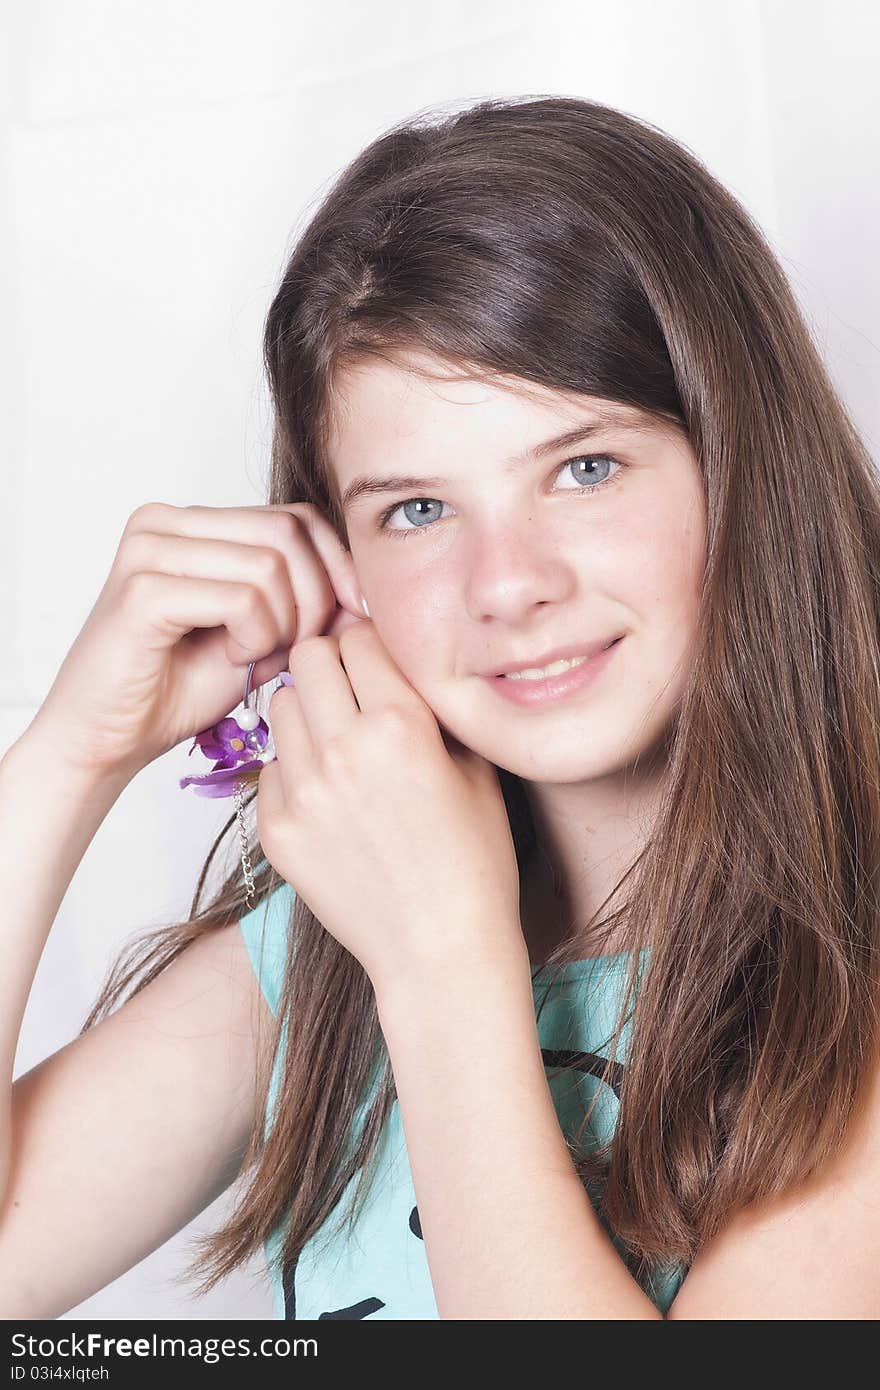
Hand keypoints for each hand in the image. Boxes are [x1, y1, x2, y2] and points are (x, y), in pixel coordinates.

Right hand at [25, 500, 365, 780]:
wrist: (108, 740)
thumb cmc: (178, 690)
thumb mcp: (265, 638)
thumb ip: (310, 606)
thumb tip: (371, 593)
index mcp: (193, 522)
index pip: (295, 516)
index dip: (337, 565)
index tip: (352, 616)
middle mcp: (165, 521)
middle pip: (287, 532)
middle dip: (316, 598)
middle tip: (298, 647)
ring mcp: (149, 549)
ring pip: (269, 565)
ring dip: (283, 625)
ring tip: (254, 656)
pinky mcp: (142, 589)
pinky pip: (241, 598)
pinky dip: (254, 638)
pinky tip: (233, 660)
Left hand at [255, 619, 525, 991]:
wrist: (440, 950)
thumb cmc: (474, 862)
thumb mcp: (477, 768)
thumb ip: (435, 707)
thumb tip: (401, 662)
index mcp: (400, 724)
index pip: (358, 638)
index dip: (374, 647)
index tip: (382, 665)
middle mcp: (342, 750)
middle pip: (308, 657)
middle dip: (332, 666)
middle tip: (353, 693)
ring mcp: (302, 792)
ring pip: (282, 706)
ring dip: (309, 713)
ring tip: (341, 745)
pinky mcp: (276, 830)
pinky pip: (271, 767)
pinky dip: (295, 770)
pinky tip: (331, 797)